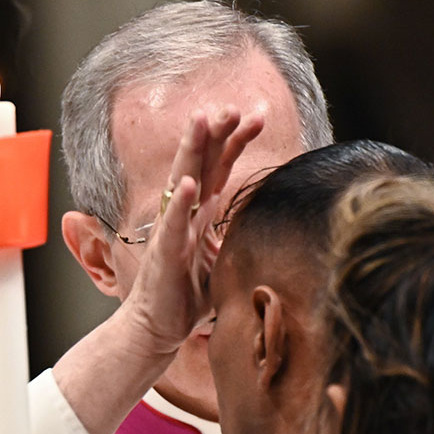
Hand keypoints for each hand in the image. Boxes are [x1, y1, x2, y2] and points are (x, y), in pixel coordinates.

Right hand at [50, 106, 260, 433]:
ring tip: (202, 120)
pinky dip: (181, 203)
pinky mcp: (165, 255)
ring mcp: (172, 230)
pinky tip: (190, 183)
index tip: (258, 109)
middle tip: (239, 104)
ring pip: (182, 181)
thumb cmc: (186, 295)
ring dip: (192, 150)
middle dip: (219, 131)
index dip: (236, 137)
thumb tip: (277, 226)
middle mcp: (183, 213)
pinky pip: (173, 226)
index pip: (219, 164)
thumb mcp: (222, 258)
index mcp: (199, 211)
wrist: (155, 328)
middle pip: (202, 161)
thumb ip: (237, 235)